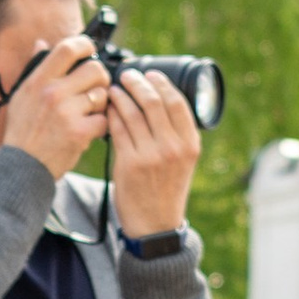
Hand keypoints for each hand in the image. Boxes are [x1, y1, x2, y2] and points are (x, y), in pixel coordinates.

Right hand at [0, 32, 111, 183]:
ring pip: (103, 95)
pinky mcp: (79, 132)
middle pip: (95, 69)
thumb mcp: (21, 94)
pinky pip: (104, 120)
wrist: (21, 166)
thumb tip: (42, 43)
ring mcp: (67, 112)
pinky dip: (101, 126)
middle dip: (100, 78)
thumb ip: (34, 68)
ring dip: (101, 104)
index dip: (85, 45)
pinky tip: (89, 130)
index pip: (67, 48)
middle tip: (95, 88)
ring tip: (88, 113)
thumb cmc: (22, 130)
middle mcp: (53, 92)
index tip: (90, 51)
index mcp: (39, 80)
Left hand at [106, 66, 201, 239]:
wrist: (155, 226)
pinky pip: (117, 129)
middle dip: (137, 82)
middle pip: (153, 101)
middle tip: (126, 75)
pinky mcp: (129, 164)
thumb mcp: (182, 162)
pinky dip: (111, 115)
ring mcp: (151, 155)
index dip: (161, 82)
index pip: (177, 102)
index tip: (150, 73)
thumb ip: (175, 134)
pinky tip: (108, 109)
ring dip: (120, 96)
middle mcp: (173, 147)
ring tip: (113, 89)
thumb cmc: (166, 190)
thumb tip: (158, 100)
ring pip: (132, 113)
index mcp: (190, 144)